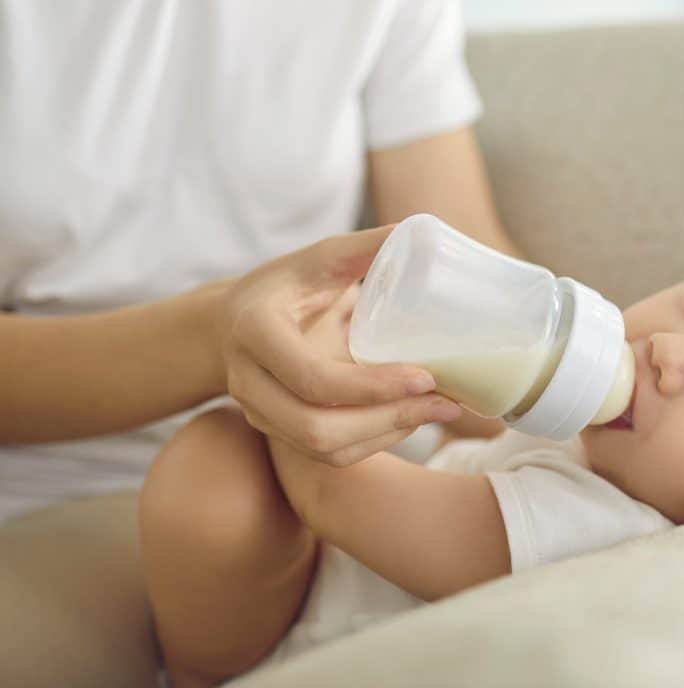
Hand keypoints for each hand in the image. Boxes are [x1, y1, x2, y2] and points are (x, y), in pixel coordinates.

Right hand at [217, 226, 461, 466]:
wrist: (235, 320)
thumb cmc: (287, 285)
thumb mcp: (319, 259)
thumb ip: (365, 247)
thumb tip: (419, 231)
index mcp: (256, 332)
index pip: (313, 379)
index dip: (372, 387)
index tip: (426, 376)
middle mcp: (247, 381)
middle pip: (316, 427)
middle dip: (388, 419)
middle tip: (445, 402)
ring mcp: (259, 413)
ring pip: (325, 449)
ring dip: (388, 434)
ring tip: (439, 410)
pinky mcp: (278, 431)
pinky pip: (329, 456)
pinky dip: (375, 442)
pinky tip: (412, 419)